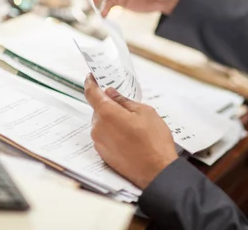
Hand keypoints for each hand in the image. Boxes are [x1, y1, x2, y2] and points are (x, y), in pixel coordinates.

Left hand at [84, 74, 178, 188]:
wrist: (156, 171)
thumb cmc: (153, 142)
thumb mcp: (145, 112)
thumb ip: (125, 101)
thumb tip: (112, 94)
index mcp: (107, 114)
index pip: (92, 93)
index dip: (91, 83)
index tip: (92, 77)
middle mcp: (98, 128)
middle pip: (99, 110)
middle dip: (110, 105)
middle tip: (127, 106)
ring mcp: (99, 143)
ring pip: (102, 124)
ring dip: (113, 121)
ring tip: (134, 126)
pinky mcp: (103, 154)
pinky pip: (105, 137)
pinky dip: (114, 133)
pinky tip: (131, 137)